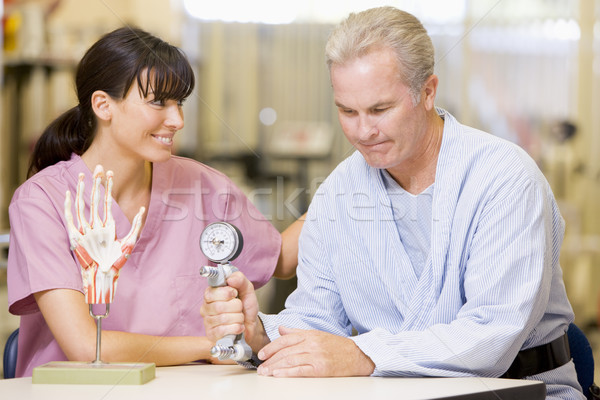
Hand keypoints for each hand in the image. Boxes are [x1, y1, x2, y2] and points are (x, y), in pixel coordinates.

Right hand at [64, 165, 144, 303]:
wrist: (104, 277)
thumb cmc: (117, 262)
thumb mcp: (130, 241)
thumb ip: (136, 224)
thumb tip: (142, 208)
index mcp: (108, 225)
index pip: (108, 201)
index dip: (108, 187)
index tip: (110, 173)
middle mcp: (96, 225)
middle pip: (96, 199)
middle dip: (97, 184)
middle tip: (98, 166)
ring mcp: (86, 230)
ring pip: (83, 205)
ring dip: (82, 190)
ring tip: (83, 176)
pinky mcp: (75, 238)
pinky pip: (70, 219)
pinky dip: (68, 207)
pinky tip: (68, 194)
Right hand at [200, 271, 266, 351]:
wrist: (252, 325)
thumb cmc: (246, 307)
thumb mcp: (246, 289)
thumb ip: (240, 280)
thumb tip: (230, 279)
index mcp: (211, 294)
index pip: (212, 292)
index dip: (227, 293)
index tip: (234, 293)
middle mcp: (206, 307)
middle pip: (219, 306)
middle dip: (236, 307)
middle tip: (239, 307)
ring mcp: (207, 322)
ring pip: (223, 318)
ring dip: (238, 318)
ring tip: (239, 317)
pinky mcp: (211, 334)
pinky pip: (224, 330)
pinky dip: (236, 328)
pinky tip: (238, 327)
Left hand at [256, 326, 374, 376]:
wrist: (357, 355)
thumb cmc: (337, 346)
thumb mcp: (316, 334)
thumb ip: (297, 332)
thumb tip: (281, 329)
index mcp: (309, 335)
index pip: (285, 339)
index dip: (271, 347)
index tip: (262, 354)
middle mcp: (311, 344)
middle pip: (285, 351)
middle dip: (270, 360)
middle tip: (261, 367)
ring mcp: (316, 356)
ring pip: (290, 361)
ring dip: (275, 368)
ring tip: (266, 373)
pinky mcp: (321, 368)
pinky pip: (300, 370)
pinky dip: (287, 372)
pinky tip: (279, 375)